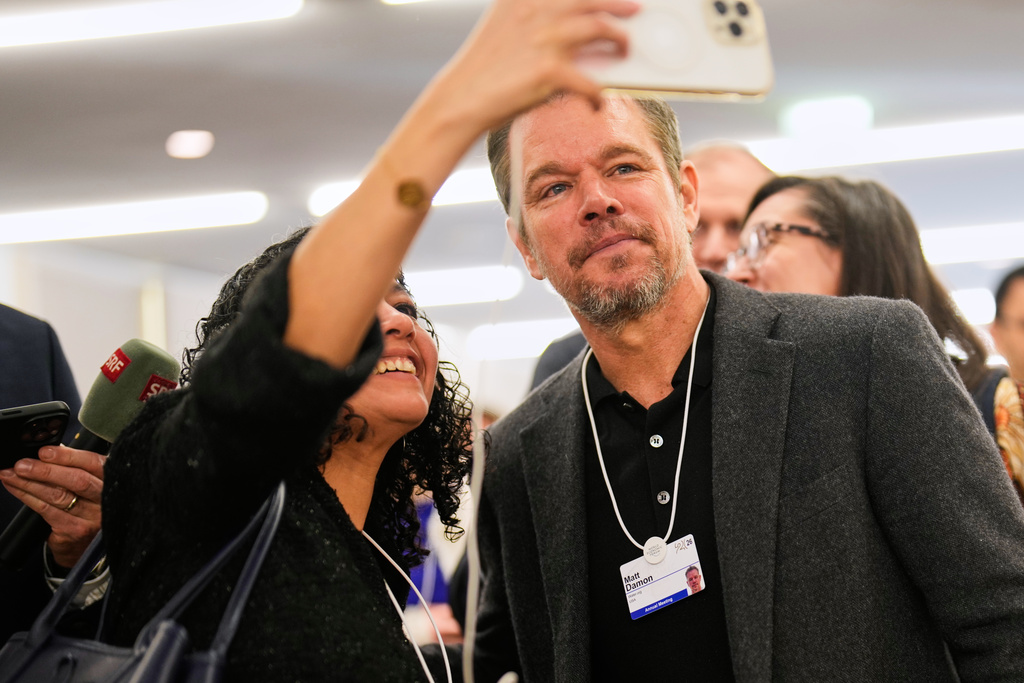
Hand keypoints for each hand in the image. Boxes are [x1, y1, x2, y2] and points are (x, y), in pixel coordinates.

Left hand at [0, 445, 104, 567]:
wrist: (87, 546)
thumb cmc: (89, 509)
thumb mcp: (92, 485)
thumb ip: (78, 467)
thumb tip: (53, 449)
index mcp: (112, 480)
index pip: (92, 463)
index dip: (68, 456)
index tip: (45, 452)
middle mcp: (106, 498)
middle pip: (77, 480)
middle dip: (45, 470)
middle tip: (22, 464)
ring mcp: (92, 517)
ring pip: (58, 496)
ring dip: (30, 483)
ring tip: (11, 474)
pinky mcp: (75, 531)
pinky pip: (47, 511)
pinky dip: (27, 498)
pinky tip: (16, 489)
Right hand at [434, 0, 640, 130]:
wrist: (460, 100)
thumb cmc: (484, 69)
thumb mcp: (504, 26)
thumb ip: (536, 16)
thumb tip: (582, 24)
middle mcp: (535, 10)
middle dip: (618, 3)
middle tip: (634, 9)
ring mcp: (544, 38)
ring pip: (601, 28)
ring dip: (619, 39)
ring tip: (624, 48)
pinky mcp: (550, 70)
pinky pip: (591, 81)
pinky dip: (598, 94)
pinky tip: (597, 102)